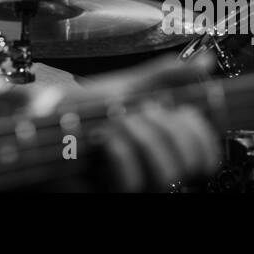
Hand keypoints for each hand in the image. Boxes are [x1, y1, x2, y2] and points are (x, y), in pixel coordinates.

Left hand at [86, 53, 221, 190]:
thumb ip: (166, 77)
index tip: (186, 111)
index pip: (207, 157)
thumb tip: (205, 62)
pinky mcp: (109, 191)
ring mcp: (133, 183)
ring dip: (143, 137)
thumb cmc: (84, 107)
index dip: (202, 135)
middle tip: (147, 111)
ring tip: (120, 121)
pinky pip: (130, 182)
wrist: (46, 116)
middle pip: (190, 166)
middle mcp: (153, 168)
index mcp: (165, 145)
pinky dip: (120, 152)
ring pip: (165, 175)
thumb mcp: (129, 86)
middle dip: (171, 130)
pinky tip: (105, 139)